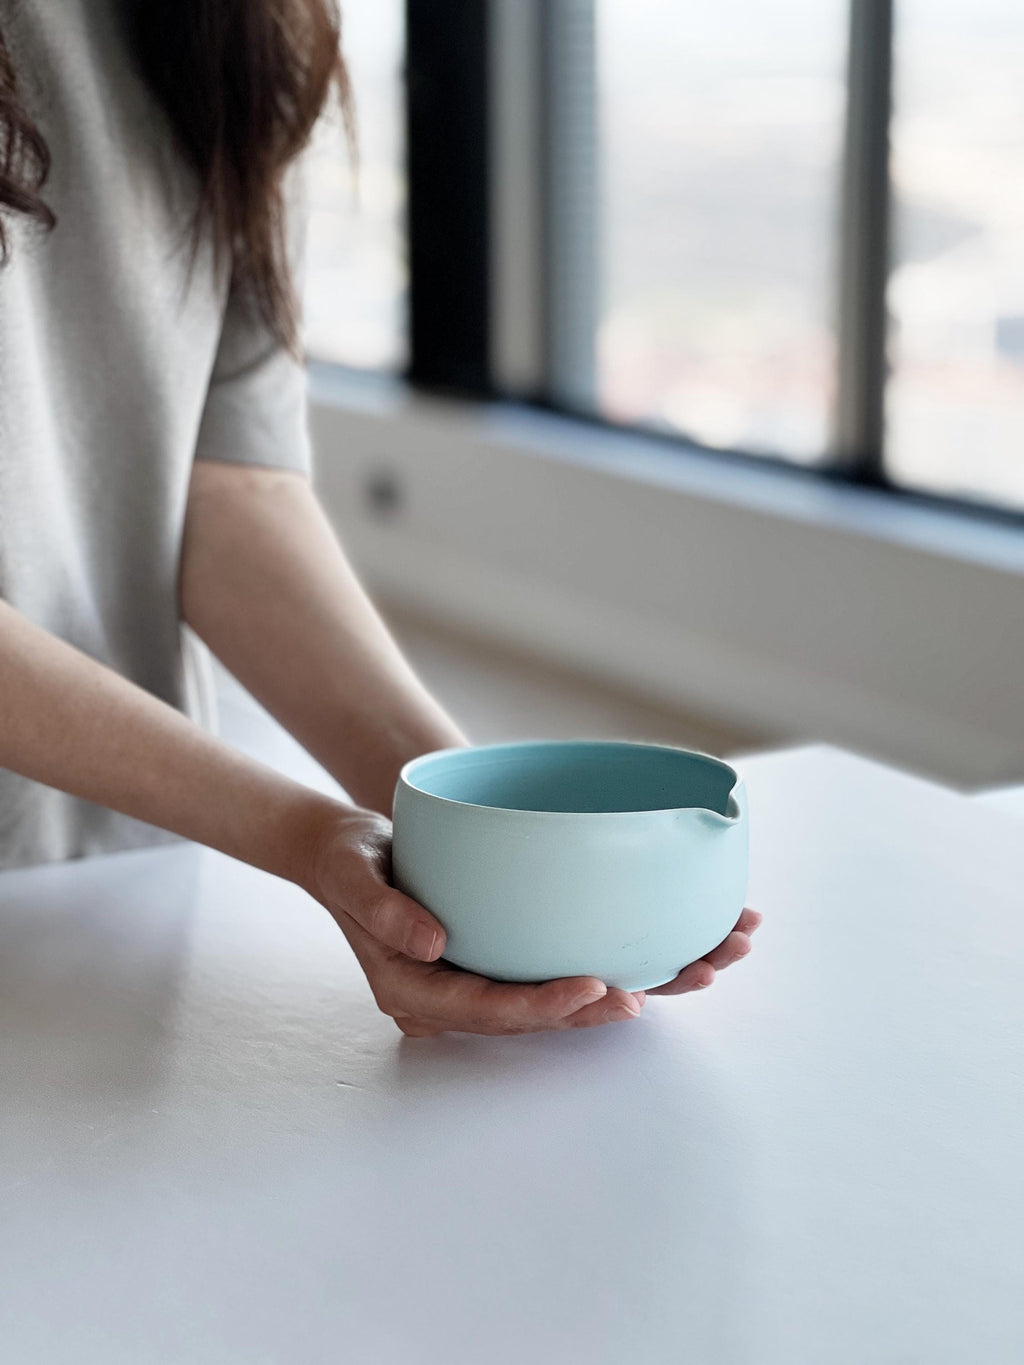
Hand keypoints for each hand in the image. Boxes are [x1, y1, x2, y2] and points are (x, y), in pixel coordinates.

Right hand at [306, 805, 759, 1035]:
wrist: (349, 848)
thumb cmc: (347, 858)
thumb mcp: (352, 871)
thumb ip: (381, 909)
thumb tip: (431, 944)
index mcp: (416, 991)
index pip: (489, 1010)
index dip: (546, 1007)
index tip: (596, 988)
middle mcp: (458, 994)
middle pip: (541, 1013)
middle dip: (608, 1005)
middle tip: (676, 982)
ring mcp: (486, 976)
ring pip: (564, 994)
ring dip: (638, 983)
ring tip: (709, 961)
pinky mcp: (506, 952)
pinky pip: (563, 963)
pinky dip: (620, 956)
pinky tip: (676, 943)